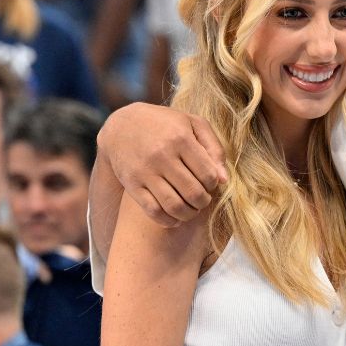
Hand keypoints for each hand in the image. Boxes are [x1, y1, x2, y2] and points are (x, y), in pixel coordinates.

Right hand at [97, 102, 227, 226]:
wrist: (122, 126)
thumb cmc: (165, 125)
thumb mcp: (192, 124)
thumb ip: (214, 148)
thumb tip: (223, 180)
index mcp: (181, 138)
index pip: (208, 175)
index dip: (213, 184)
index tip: (210, 183)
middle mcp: (162, 155)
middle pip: (193, 193)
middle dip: (204, 202)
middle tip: (203, 199)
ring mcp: (145, 171)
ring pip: (174, 206)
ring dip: (189, 214)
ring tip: (192, 209)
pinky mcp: (132, 184)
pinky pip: (153, 211)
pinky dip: (168, 221)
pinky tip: (175, 217)